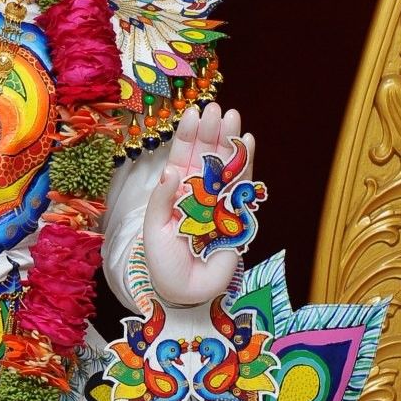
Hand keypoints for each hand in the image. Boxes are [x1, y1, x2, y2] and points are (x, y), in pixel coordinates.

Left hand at [142, 103, 256, 309]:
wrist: (184, 291)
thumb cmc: (163, 261)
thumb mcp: (153, 229)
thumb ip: (162, 200)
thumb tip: (170, 171)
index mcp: (176, 193)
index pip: (182, 158)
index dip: (188, 137)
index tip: (193, 114)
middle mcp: (199, 193)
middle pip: (206, 156)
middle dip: (211, 132)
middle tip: (216, 109)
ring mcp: (219, 202)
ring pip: (226, 166)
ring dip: (229, 142)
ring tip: (233, 117)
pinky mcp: (237, 215)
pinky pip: (242, 186)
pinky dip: (245, 164)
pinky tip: (248, 143)